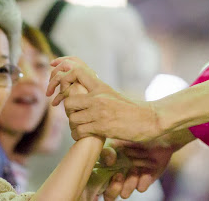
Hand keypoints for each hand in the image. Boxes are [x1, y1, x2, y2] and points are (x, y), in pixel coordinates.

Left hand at [48, 56, 162, 141]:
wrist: (149, 119)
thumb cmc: (132, 109)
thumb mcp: (114, 95)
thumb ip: (99, 94)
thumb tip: (84, 94)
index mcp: (102, 86)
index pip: (77, 72)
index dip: (64, 77)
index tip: (59, 87)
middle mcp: (99, 97)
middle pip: (69, 101)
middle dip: (68, 111)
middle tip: (74, 117)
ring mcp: (100, 112)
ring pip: (72, 119)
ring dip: (74, 126)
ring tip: (81, 128)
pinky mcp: (102, 127)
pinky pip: (79, 132)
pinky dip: (78, 135)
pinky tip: (85, 136)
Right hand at [102, 138, 175, 199]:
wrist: (156, 130)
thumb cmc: (132, 133)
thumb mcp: (116, 138)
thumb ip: (107, 150)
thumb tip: (109, 161)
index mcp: (106, 167)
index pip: (96, 186)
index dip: (95, 191)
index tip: (99, 188)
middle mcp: (117, 176)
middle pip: (108, 196)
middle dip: (113, 189)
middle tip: (119, 176)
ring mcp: (131, 179)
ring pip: (124, 194)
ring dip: (129, 183)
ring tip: (134, 169)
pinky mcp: (146, 180)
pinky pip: (141, 188)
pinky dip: (143, 181)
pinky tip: (146, 172)